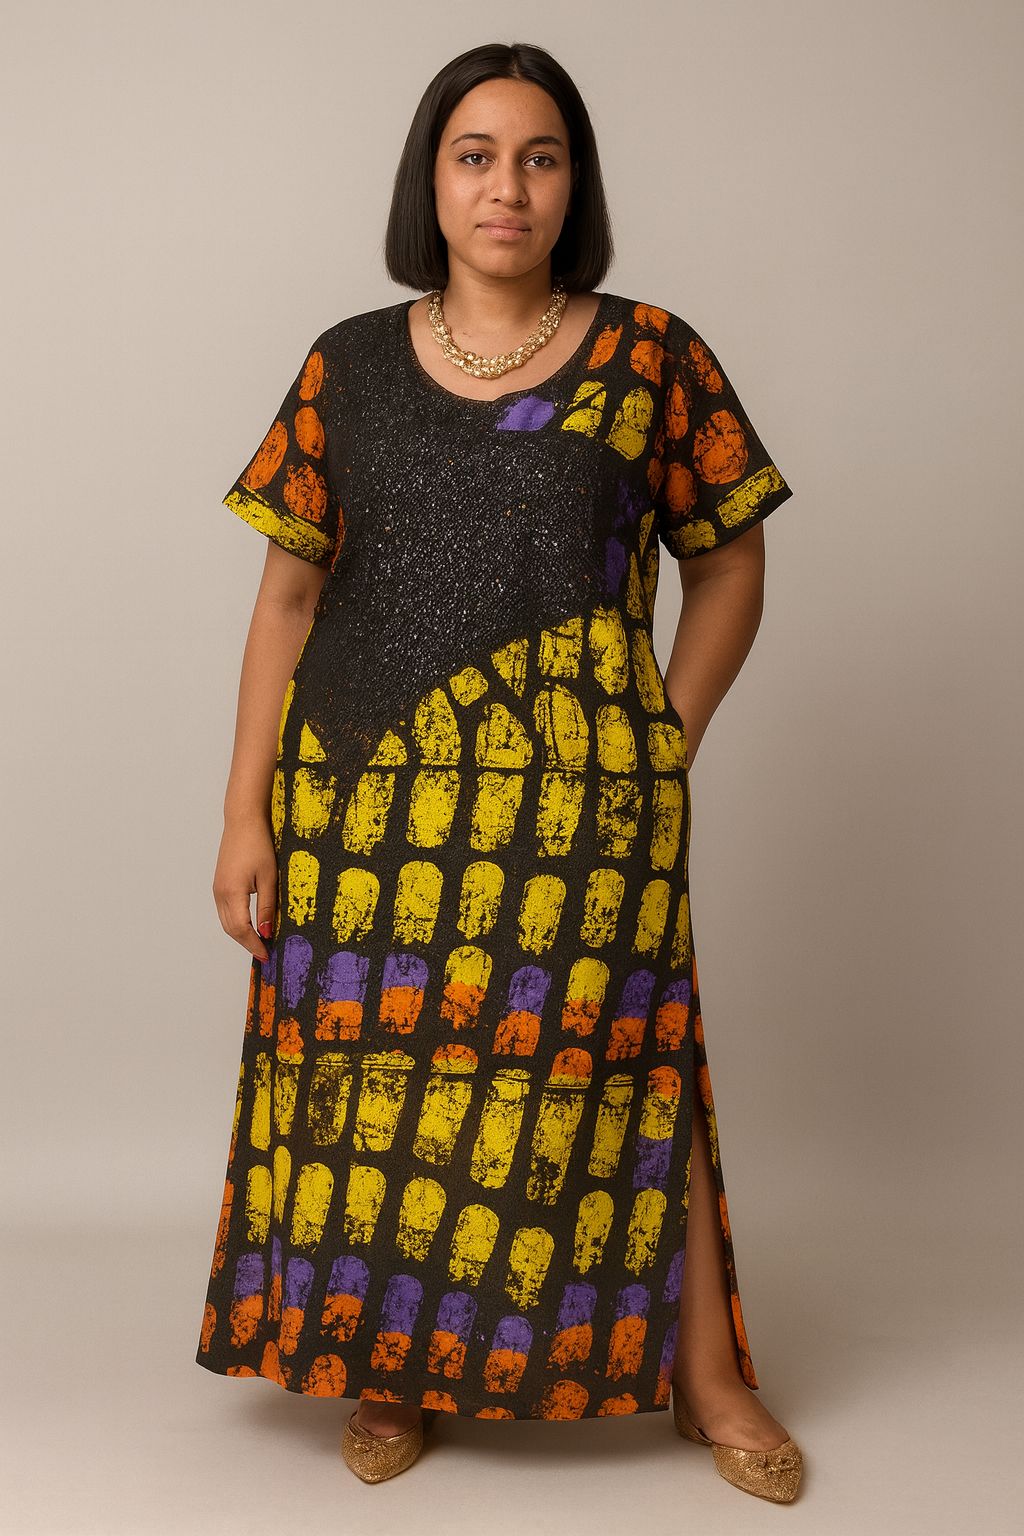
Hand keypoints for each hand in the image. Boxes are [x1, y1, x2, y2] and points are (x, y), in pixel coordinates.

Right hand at [212, 814, 276, 961]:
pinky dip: (237, 923)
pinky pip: (226, 911)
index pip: (242, 929)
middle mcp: (220, 894)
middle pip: (231, 929)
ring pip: (226, 921)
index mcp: (232, 893)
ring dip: (241, 935)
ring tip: (259, 943)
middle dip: (247, 944)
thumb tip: (267, 932)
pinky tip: (251, 925)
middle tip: (265, 954)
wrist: (243, 821)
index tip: (267, 956)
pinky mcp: (220, 884)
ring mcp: (217, 889)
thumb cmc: (258, 844)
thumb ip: (267, 906)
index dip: (254, 945)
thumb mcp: (269, 877)